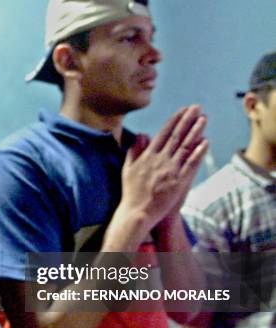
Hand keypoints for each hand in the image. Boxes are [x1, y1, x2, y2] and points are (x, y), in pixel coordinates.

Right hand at [119, 105, 207, 232]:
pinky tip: (205, 142)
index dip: (174, 121)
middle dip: (187, 120)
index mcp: (147, 156)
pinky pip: (190, 164)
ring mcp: (169, 170)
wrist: (137, 213)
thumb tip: (140, 135)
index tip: (182, 110)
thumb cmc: (131, 193)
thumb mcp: (127, 169)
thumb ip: (134, 151)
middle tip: (196, 107)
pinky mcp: (178, 182)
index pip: (163, 134)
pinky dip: (198, 152)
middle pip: (176, 136)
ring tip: (203, 118)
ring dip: (195, 131)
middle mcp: (159, 160)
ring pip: (185, 147)